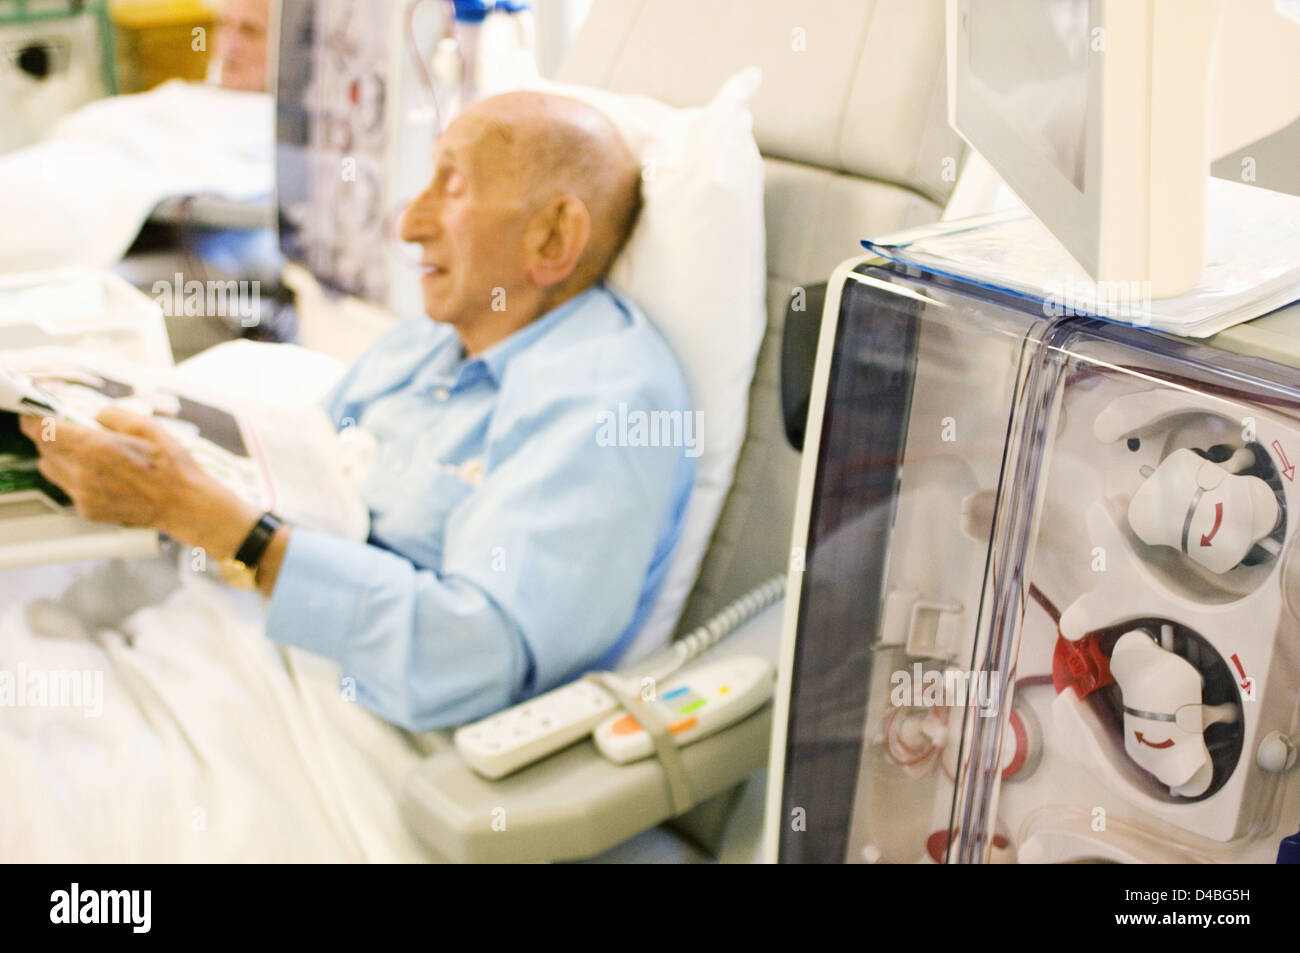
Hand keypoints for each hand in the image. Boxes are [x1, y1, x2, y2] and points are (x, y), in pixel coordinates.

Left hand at [18, 405, 259, 556]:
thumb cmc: (173, 468)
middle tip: (70, 430)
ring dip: (59, 456)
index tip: (37, 412)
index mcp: (95, 447)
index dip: (34, 418)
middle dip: (52, 435)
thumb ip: (115, 415)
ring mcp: (83, 494)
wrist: (184, 505)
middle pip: (44, 447)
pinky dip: (74, 477)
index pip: (42, 430)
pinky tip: (100, 475)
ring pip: (50, 468)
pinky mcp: (87, 510)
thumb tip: (95, 414)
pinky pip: (66, 487)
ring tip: (85, 453)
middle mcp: (83, 473)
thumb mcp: (149, 427)